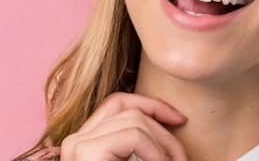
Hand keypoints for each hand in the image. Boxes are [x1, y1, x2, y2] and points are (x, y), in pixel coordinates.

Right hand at [60, 92, 187, 160]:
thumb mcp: (134, 158)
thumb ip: (141, 141)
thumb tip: (175, 117)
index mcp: (86, 141)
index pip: (118, 103)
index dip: (151, 105)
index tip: (180, 119)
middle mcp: (76, 139)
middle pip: (129, 110)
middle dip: (163, 131)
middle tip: (183, 158)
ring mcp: (77, 144)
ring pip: (134, 120)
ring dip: (162, 146)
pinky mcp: (84, 150)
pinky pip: (133, 135)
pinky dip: (154, 153)